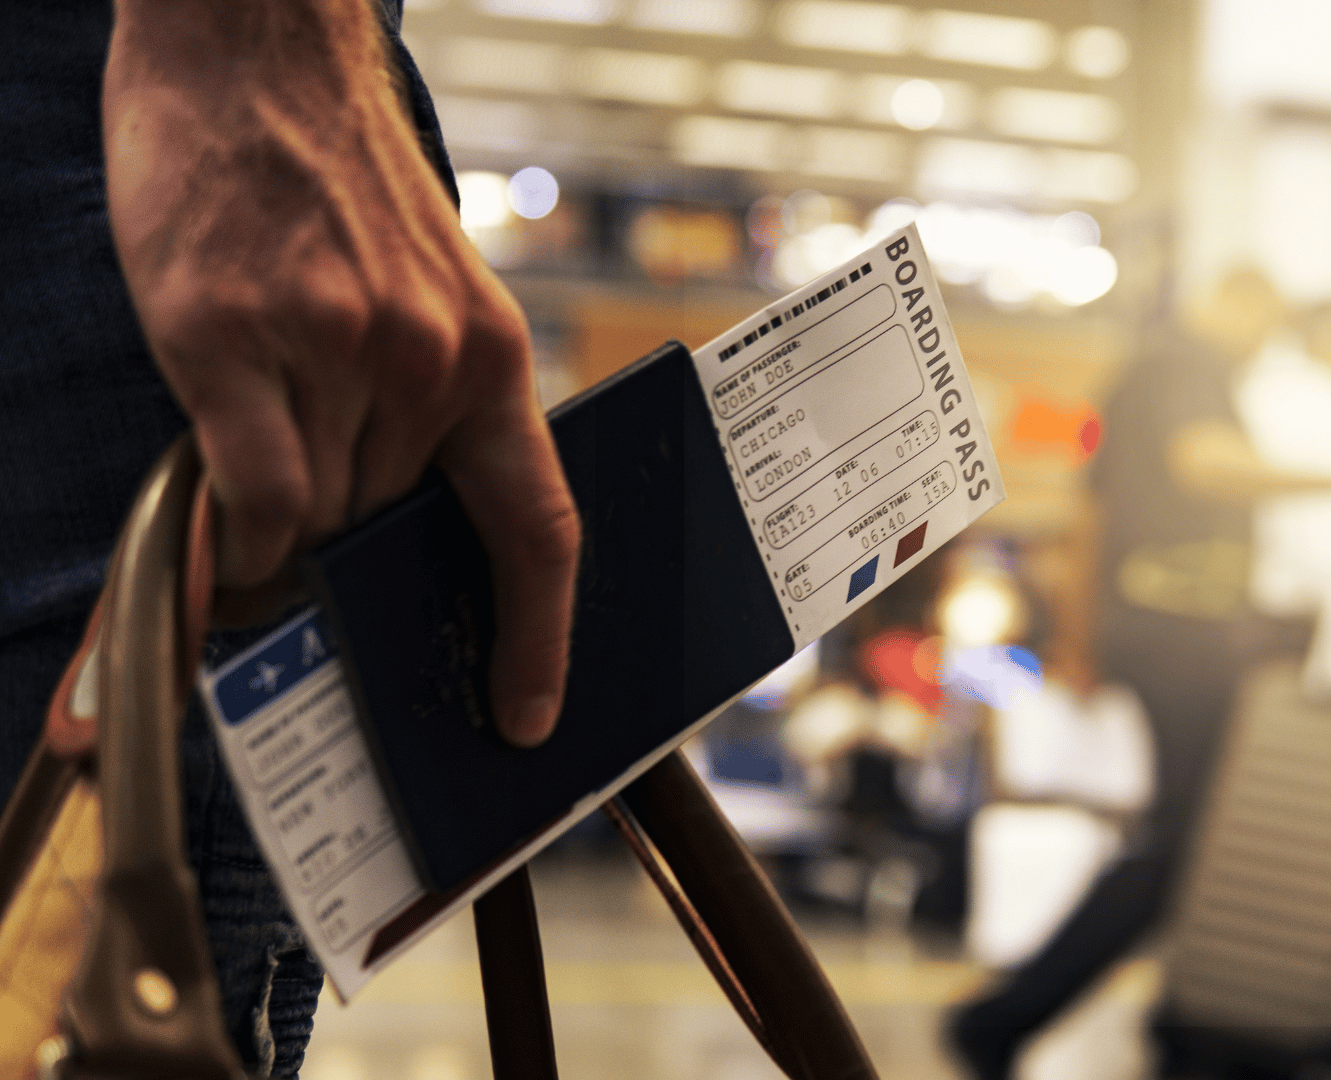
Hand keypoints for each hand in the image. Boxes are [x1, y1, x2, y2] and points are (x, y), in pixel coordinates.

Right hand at [102, 0, 578, 746]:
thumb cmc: (340, 187)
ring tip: (257, 452)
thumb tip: (387, 536)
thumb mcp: (427, 298)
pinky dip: (235, 530)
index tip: (527, 712)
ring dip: (282, 528)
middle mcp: (425, 364)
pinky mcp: (231, 338)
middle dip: (349, 555)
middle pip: (388, 532)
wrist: (258, 57)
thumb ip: (425, 413)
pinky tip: (224, 513)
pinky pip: (249, 494)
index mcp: (491, 359)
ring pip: (313, 521)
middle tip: (310, 546)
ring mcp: (331, 351)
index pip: (539, 528)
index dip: (538, 635)